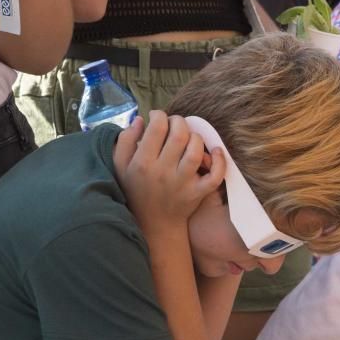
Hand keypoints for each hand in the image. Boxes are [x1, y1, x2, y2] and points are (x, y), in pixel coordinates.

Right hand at [114, 112, 224, 232]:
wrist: (154, 224)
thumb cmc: (136, 190)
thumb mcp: (120, 166)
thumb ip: (125, 140)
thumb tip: (140, 120)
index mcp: (142, 163)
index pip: (157, 128)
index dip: (159, 115)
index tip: (158, 117)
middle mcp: (163, 172)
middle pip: (179, 135)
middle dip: (179, 121)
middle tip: (174, 124)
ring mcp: (183, 183)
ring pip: (196, 151)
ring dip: (195, 137)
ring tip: (188, 138)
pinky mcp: (197, 193)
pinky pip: (214, 176)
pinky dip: (220, 162)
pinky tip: (215, 151)